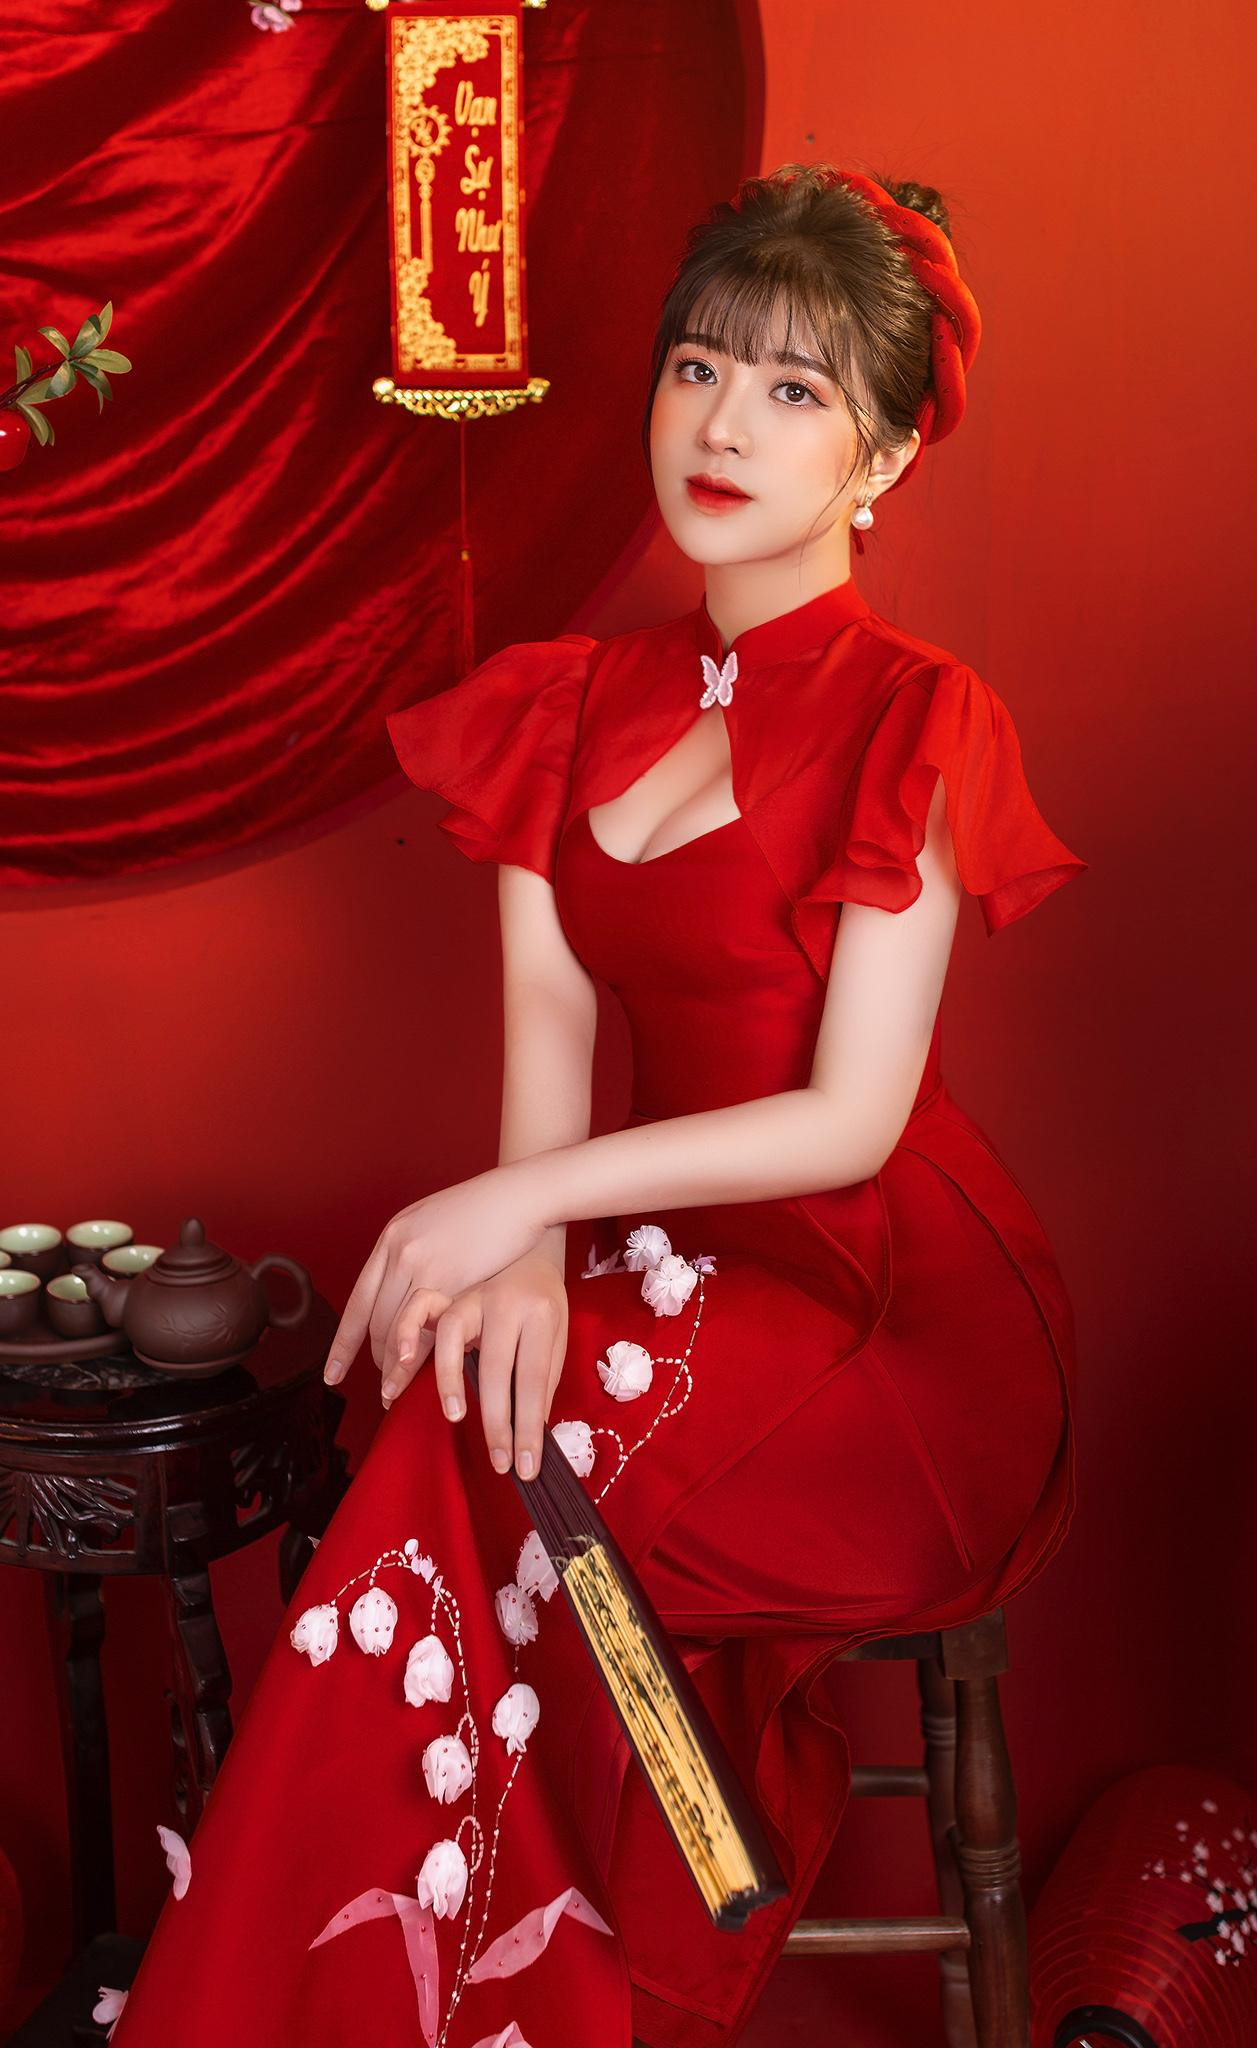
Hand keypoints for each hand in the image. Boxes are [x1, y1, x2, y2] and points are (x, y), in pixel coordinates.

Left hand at [322, 1162, 547, 1393]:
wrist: (517, 1195)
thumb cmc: (481, 1208)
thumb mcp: (429, 1220)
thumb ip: (409, 1251)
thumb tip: (398, 1285)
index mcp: (391, 1239)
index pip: (358, 1303)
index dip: (343, 1344)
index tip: (333, 1373)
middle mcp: (399, 1254)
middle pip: (377, 1324)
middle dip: (379, 1360)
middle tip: (385, 1384)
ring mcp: (424, 1267)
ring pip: (399, 1332)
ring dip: (398, 1365)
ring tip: (400, 1387)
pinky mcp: (453, 1281)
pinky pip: (430, 1330)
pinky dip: (424, 1355)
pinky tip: (429, 1370)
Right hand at [393, 1252, 569, 1480]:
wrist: (529, 1242)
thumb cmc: (545, 1298)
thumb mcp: (558, 1334)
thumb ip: (543, 1378)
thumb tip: (530, 1432)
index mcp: (540, 1312)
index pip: (535, 1379)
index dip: (528, 1426)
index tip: (526, 1467)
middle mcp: (503, 1302)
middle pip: (497, 1367)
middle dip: (496, 1423)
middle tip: (500, 1463)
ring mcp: (470, 1294)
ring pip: (450, 1337)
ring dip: (448, 1380)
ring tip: (453, 1417)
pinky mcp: (446, 1293)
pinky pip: (420, 1314)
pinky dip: (406, 1339)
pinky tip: (402, 1367)